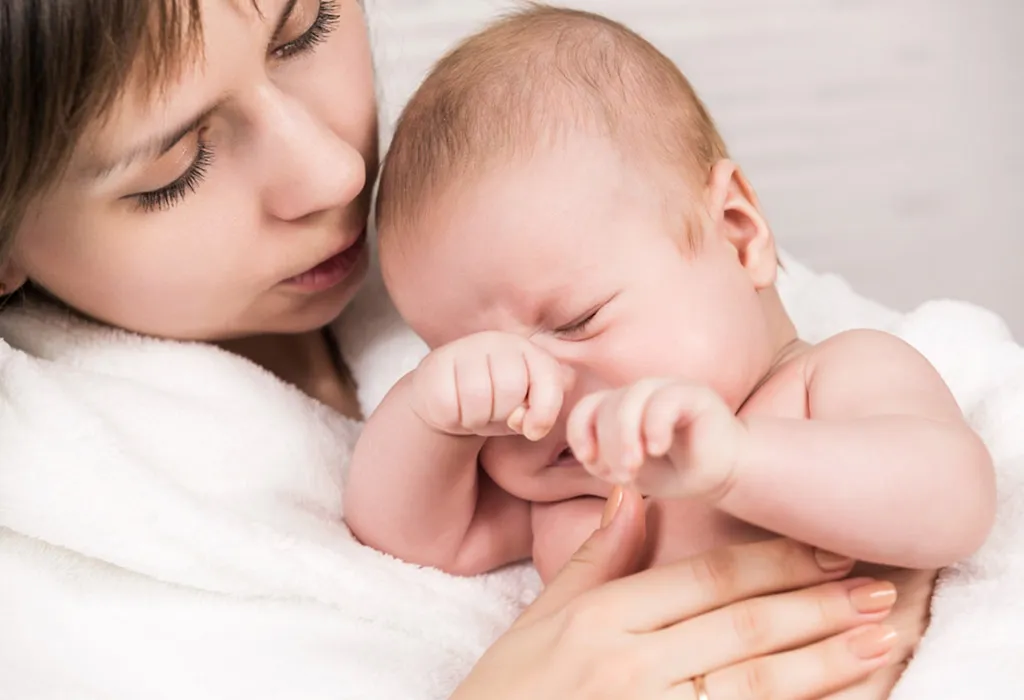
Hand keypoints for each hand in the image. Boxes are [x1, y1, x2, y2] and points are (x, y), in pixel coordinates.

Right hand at [412, 331, 571, 440]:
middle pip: (511, 388)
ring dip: (476, 419)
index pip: (548, 377)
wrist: (447, 398)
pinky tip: (453, 408)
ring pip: (478, 399)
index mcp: (528, 350)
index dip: (544, 413)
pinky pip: (450, 407)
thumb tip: (521, 421)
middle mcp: (497, 341)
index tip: (532, 431)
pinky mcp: (435, 364)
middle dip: (502, 414)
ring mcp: (464, 348)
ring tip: (473, 411)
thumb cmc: (494, 406)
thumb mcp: (525, 413)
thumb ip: (539, 415)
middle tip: (492, 413)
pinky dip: (453, 419)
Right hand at [453, 489, 899, 699]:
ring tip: (880, 638)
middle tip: (880, 588)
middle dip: (818, 607)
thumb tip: (630, 492)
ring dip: (824, 660)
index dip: (774, 564)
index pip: (706, 580)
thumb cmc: (505, 694)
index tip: (826, 552)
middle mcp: (631, 665)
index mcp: (602, 619)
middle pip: (742, 625)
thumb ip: (594, 559)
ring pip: (756, 682)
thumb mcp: (541, 619)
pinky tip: (837, 697)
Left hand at [567, 378, 745, 497]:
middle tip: (622, 475)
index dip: (580, 432)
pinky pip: (663, 401)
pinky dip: (654, 426)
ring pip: (630, 400)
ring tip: (634, 468)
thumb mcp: (631, 471)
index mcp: (620, 407)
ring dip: (625, 438)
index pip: (586, 409)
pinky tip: (658, 449)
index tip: (588, 459)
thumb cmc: (675, 471)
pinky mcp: (693, 392)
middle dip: (607, 445)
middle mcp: (640, 393)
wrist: (724, 474)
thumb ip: (604, 460)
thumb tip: (589, 455)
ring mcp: (665, 388)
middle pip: (606, 407)